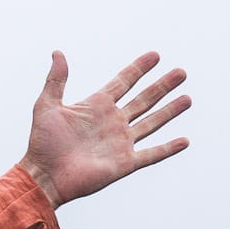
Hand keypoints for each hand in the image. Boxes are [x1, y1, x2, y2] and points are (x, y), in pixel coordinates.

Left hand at [19, 51, 189, 207]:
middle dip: (162, 86)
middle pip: (143, 99)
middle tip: (181, 72)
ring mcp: (120, 143)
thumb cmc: (42, 143)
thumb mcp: (47, 106)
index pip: (123, 82)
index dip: (138, 69)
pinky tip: (184, 141)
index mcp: (96, 106)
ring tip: (187, 98)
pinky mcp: (124, 163)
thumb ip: (56, 80)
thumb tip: (57, 52)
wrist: (44, 175)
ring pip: (152, 123)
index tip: (155, 55)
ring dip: (170, 111)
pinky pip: (151, 154)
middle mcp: (112, 122)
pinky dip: (168, 148)